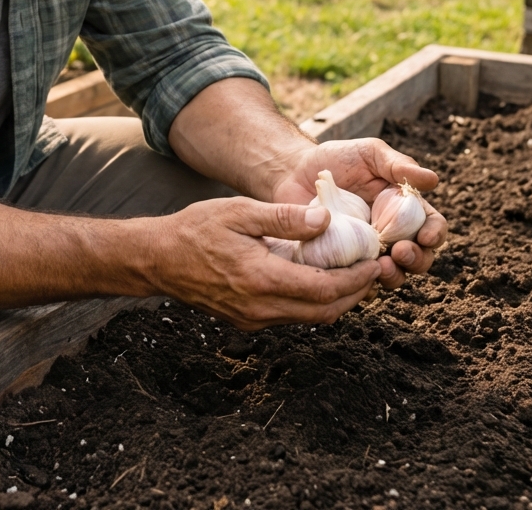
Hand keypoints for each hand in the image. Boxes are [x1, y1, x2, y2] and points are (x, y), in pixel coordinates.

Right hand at [153, 196, 380, 330]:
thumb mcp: (238, 212)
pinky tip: (316, 279)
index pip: (325, 289)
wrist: (157, 259)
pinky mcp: (246, 321)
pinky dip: (312, 302)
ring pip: (310, 318)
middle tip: (374, 271)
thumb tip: (326, 219)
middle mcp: (260, 308)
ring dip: (336, 300)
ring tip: (353, 274)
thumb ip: (283, 218)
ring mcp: (253, 319)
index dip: (357, 278)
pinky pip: (290, 316)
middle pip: (325, 311)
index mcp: (262, 279)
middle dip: (356, 293)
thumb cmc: (195, 229)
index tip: (374, 261)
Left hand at [268, 138, 447, 289]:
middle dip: (416, 259)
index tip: (425, 236)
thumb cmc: (336, 158)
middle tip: (401, 252)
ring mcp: (368, 251)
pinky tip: (356, 278)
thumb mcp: (369, 153)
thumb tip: (433, 179)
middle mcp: (392, 234)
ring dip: (394, 276)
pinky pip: (359, 283)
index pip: (431, 226)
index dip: (434, 233)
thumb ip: (398, 165)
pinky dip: (363, 285)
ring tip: (381, 266)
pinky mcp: (344, 262)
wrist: (295, 172)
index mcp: (404, 209)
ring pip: (393, 275)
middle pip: (419, 257)